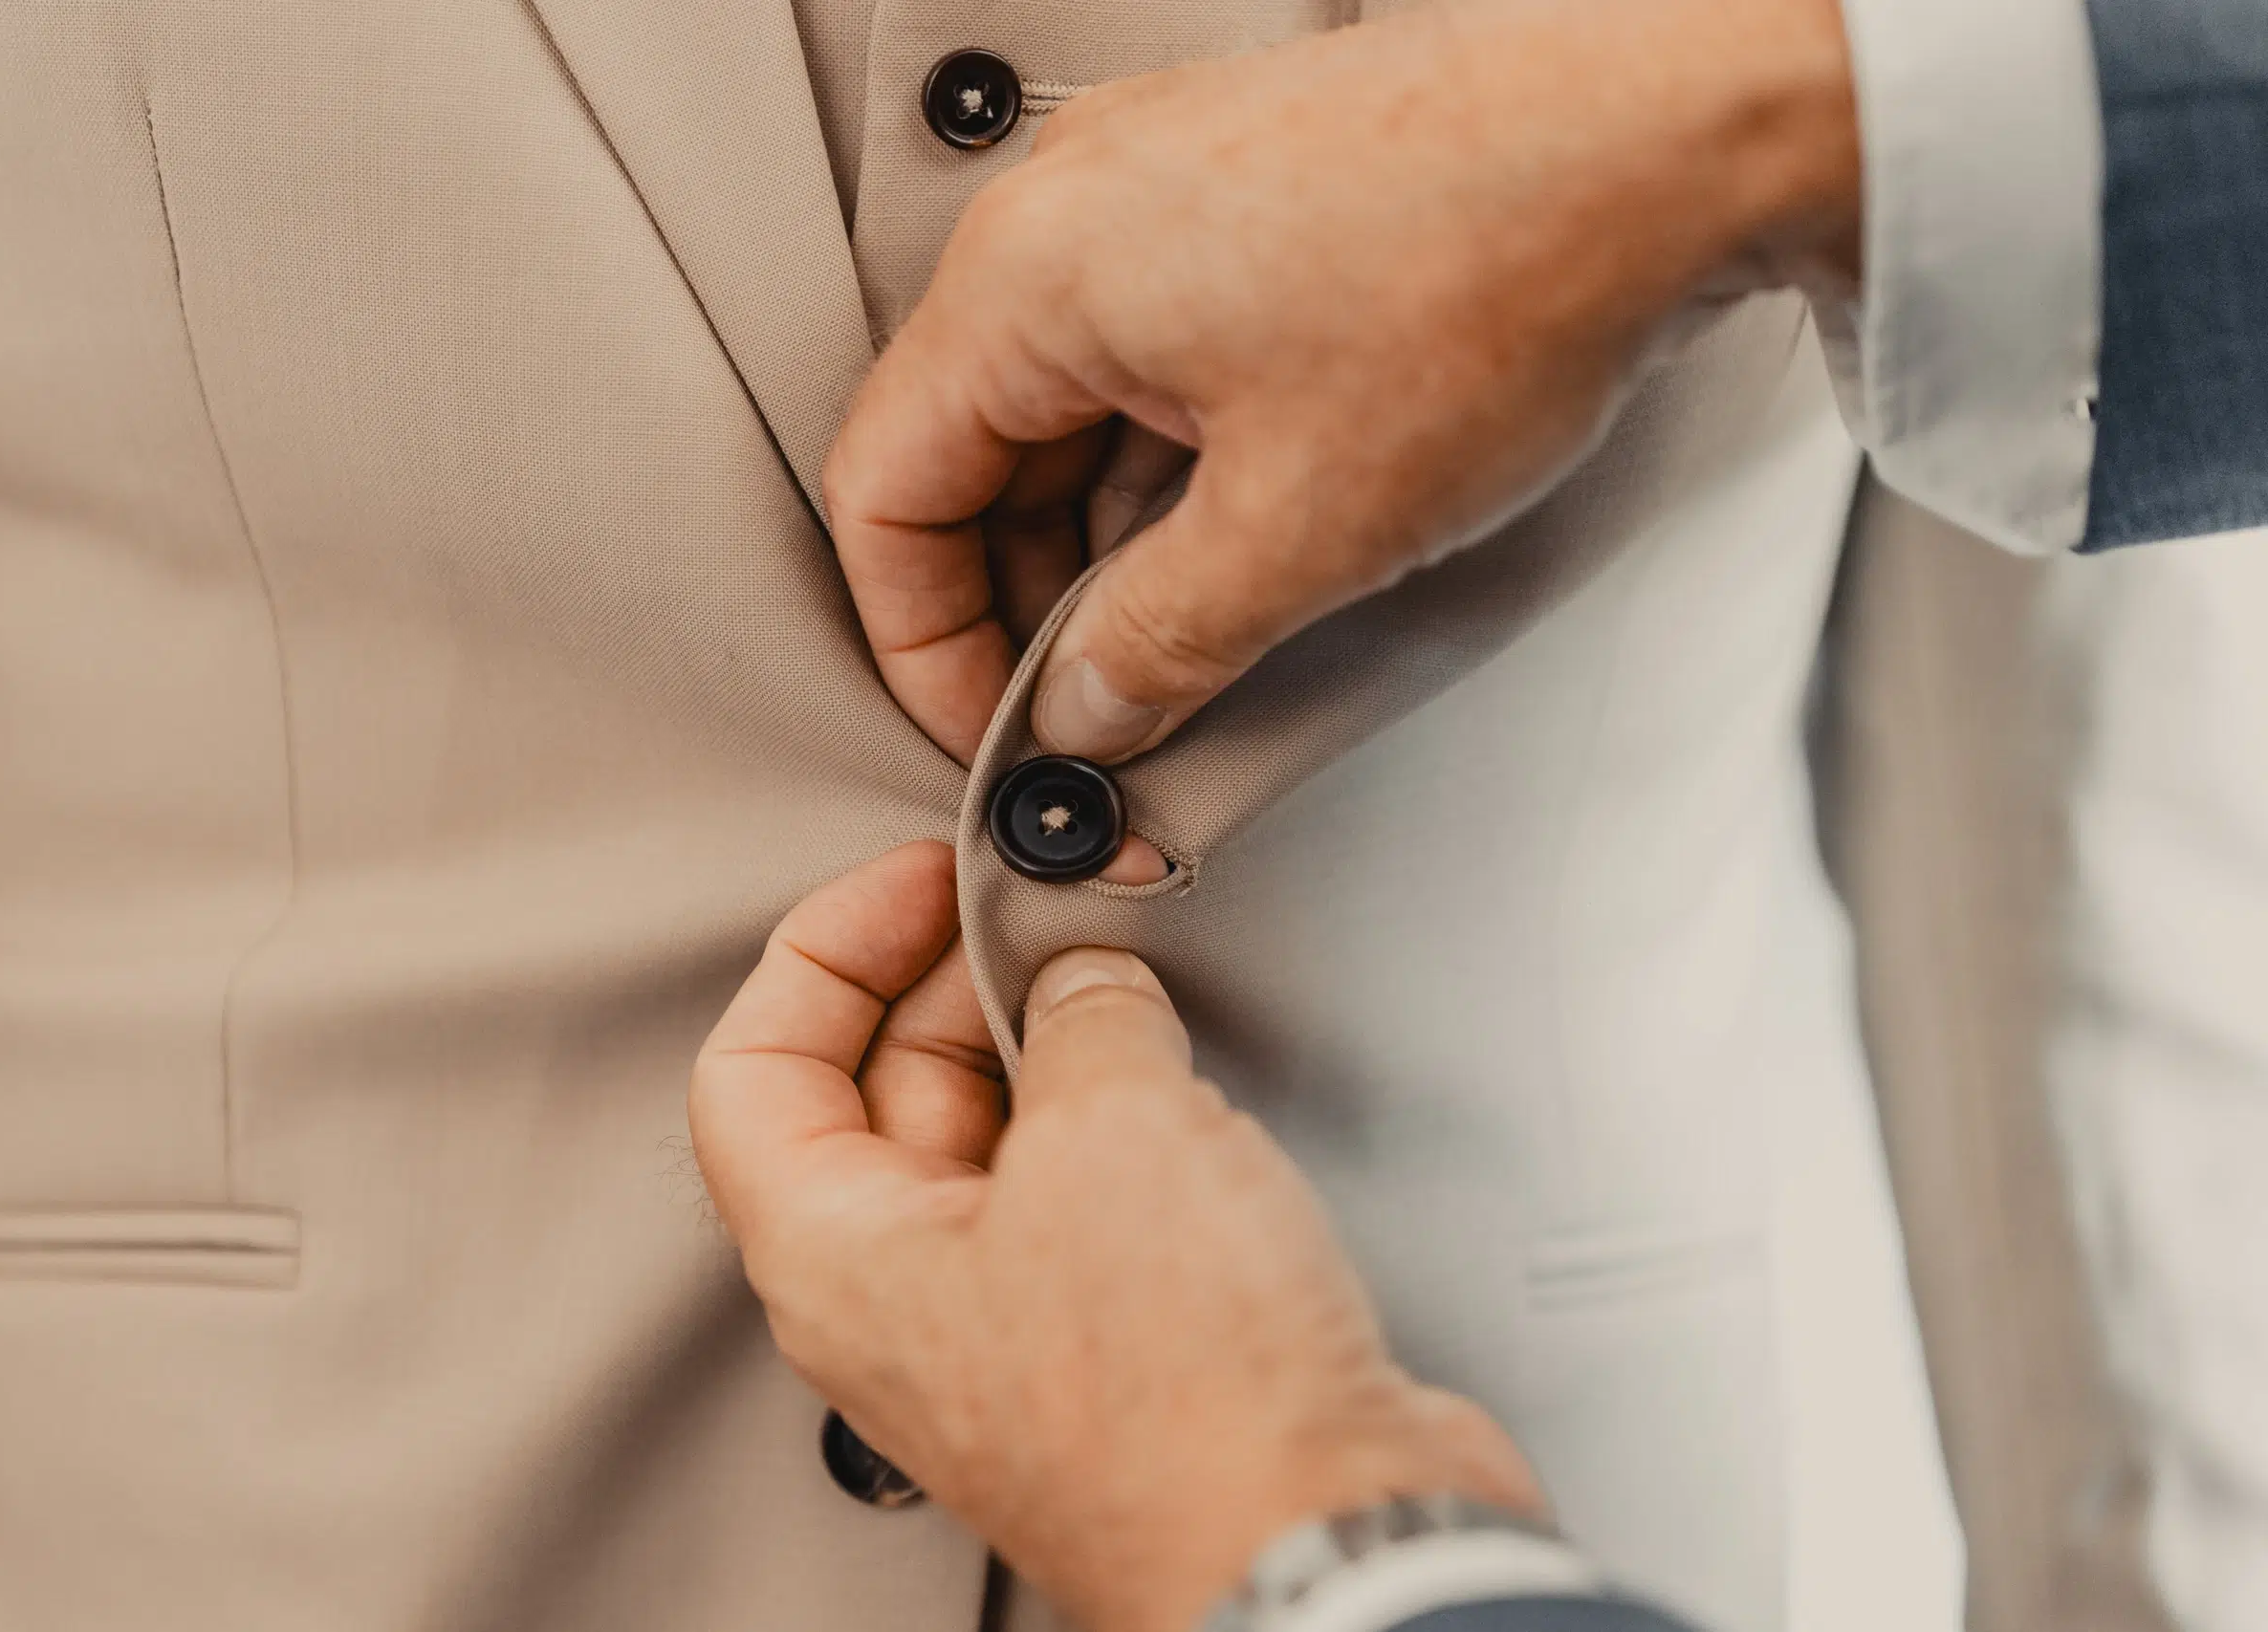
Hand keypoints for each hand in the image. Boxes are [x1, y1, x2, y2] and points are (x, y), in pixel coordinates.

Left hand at [689, 842, 1540, 1631]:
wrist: (1330, 1548)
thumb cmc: (1187, 1406)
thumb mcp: (1116, 1131)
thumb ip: (1081, 1015)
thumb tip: (1087, 982)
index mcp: (836, 1258)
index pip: (754, 1067)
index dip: (829, 947)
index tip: (923, 880)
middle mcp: (906, 1300)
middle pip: (882, 1088)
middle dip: (962, 978)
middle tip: (1053, 910)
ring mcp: (1012, 1322)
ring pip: (996, 1135)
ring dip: (1054, 1041)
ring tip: (1129, 982)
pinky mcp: (1117, 1337)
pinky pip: (1089, 1189)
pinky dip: (1124, 1114)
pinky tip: (1186, 1077)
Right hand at [825, 0, 1858, 764]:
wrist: (1669, 127)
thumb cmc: (1492, 274)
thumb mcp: (1299, 528)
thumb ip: (1154, 648)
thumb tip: (1081, 720)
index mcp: (1024, 278)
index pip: (885, 492)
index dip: (924, 646)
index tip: (997, 735)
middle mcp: (1062, 210)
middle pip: (964, 449)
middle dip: (1020, 602)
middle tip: (1096, 712)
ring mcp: (1146, 187)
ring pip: (1058, 406)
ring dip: (1101, 540)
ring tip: (1188, 639)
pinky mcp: (1232, 192)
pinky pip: (1141, 350)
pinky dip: (1164, 460)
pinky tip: (1239, 536)